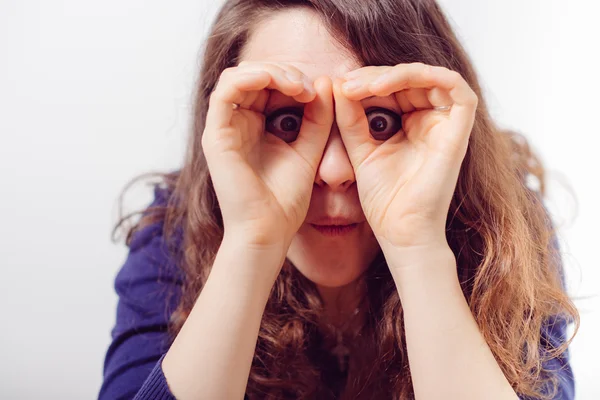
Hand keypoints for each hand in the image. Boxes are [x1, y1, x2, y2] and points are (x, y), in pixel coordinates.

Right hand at [202, 62, 333, 248]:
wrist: (268, 232)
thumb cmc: (285, 200)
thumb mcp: (310, 150)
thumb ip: (318, 119)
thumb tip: (327, 81)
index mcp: (256, 126)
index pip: (269, 85)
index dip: (293, 78)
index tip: (321, 91)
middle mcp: (236, 123)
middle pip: (253, 75)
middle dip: (284, 72)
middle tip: (309, 88)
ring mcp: (223, 128)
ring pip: (239, 76)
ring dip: (270, 72)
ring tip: (297, 86)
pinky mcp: (216, 136)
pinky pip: (225, 91)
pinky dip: (250, 78)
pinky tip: (279, 83)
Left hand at [332, 62, 477, 248]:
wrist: (400, 231)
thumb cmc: (383, 198)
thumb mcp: (359, 149)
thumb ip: (350, 117)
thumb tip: (337, 82)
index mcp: (411, 124)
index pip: (392, 87)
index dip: (366, 80)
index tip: (338, 86)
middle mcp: (432, 121)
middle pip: (409, 78)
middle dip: (376, 75)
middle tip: (347, 83)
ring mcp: (447, 124)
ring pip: (428, 76)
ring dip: (395, 73)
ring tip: (365, 85)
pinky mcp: (460, 129)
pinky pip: (456, 86)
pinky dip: (425, 75)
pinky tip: (386, 84)